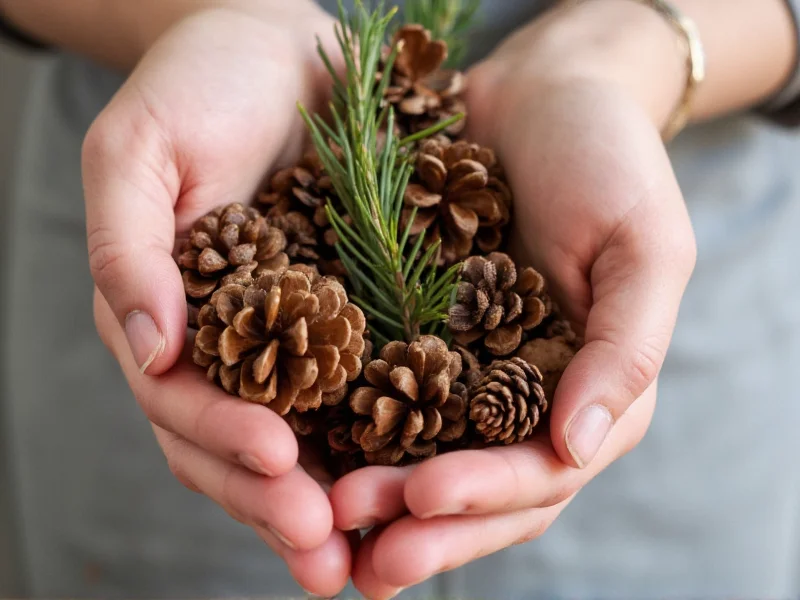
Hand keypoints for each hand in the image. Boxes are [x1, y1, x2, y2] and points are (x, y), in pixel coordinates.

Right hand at [83, 4, 351, 594]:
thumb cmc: (201, 86)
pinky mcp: (349, 322)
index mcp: (169, 315)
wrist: (283, 51)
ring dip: (328, 500)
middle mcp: (228, 343)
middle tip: (323, 549)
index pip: (181, 402)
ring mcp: (290, 340)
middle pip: (238, 446)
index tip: (276, 461)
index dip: (222, 438)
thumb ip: (129, 250)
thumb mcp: (141, 153)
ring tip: (366, 553)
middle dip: (276, 500)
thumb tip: (148, 350)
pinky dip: (376, 445)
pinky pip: (360, 395)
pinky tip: (410, 483)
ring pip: (301, 441)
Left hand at [331, 3, 696, 596]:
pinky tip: (299, 453)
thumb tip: (582, 444)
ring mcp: (460, 369)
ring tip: (318, 522)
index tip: (421, 498)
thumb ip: (626, 349)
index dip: (484, 495)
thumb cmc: (607, 159)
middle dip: (420, 526)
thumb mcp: (643, 246)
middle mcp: (519, 395)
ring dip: (374, 498)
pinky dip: (341, 429)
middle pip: (474, 488)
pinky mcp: (409, 333)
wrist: (542, 92)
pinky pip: (375, 391)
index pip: (540, 472)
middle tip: (358, 548)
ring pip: (417, 454)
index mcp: (584, 390)